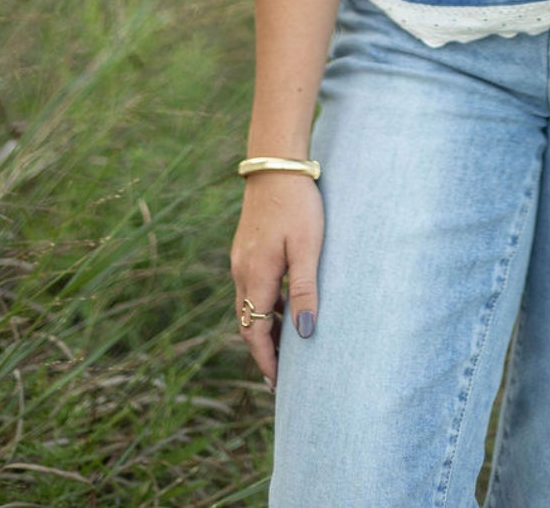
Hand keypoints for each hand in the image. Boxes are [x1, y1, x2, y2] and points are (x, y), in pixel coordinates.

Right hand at [230, 171, 324, 388]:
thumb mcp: (308, 248)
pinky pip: (251, 287)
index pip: (255, 332)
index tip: (278, 385)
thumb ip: (305, 290)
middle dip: (263, 350)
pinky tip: (284, 307)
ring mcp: (241, 258)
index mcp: (255, 275)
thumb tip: (306, 335)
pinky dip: (265, 305)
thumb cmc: (298, 204)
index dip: (266, 360)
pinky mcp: (247, 247)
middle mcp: (241, 271)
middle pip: (248, 323)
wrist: (276, 165)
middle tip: (282, 376)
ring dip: (264, 328)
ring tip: (287, 348)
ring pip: (249, 305)